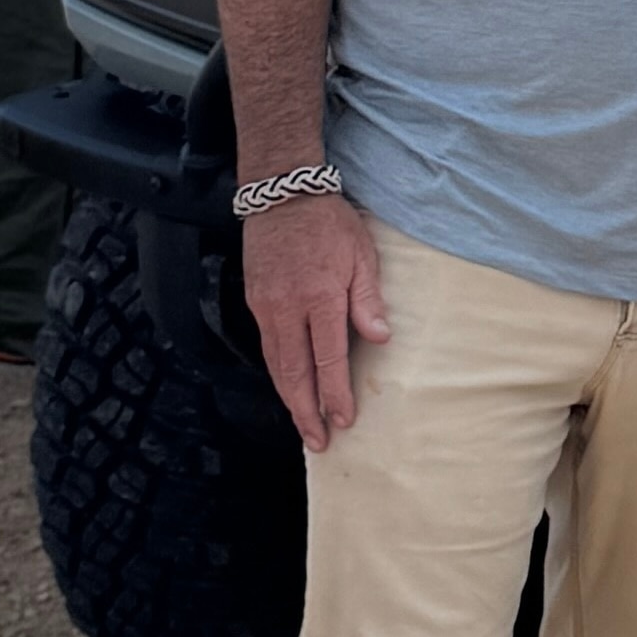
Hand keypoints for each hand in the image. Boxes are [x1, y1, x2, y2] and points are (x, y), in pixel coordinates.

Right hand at [242, 190, 390, 450]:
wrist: (282, 194)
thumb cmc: (330, 223)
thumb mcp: (362, 255)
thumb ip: (368, 300)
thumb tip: (381, 339)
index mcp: (319, 297)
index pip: (328, 358)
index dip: (335, 393)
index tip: (344, 420)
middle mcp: (287, 308)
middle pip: (294, 372)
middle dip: (307, 411)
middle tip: (319, 442)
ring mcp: (266, 307)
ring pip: (276, 365)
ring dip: (290, 399)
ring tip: (304, 425)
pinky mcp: (255, 302)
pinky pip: (268, 348)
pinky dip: (278, 374)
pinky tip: (290, 389)